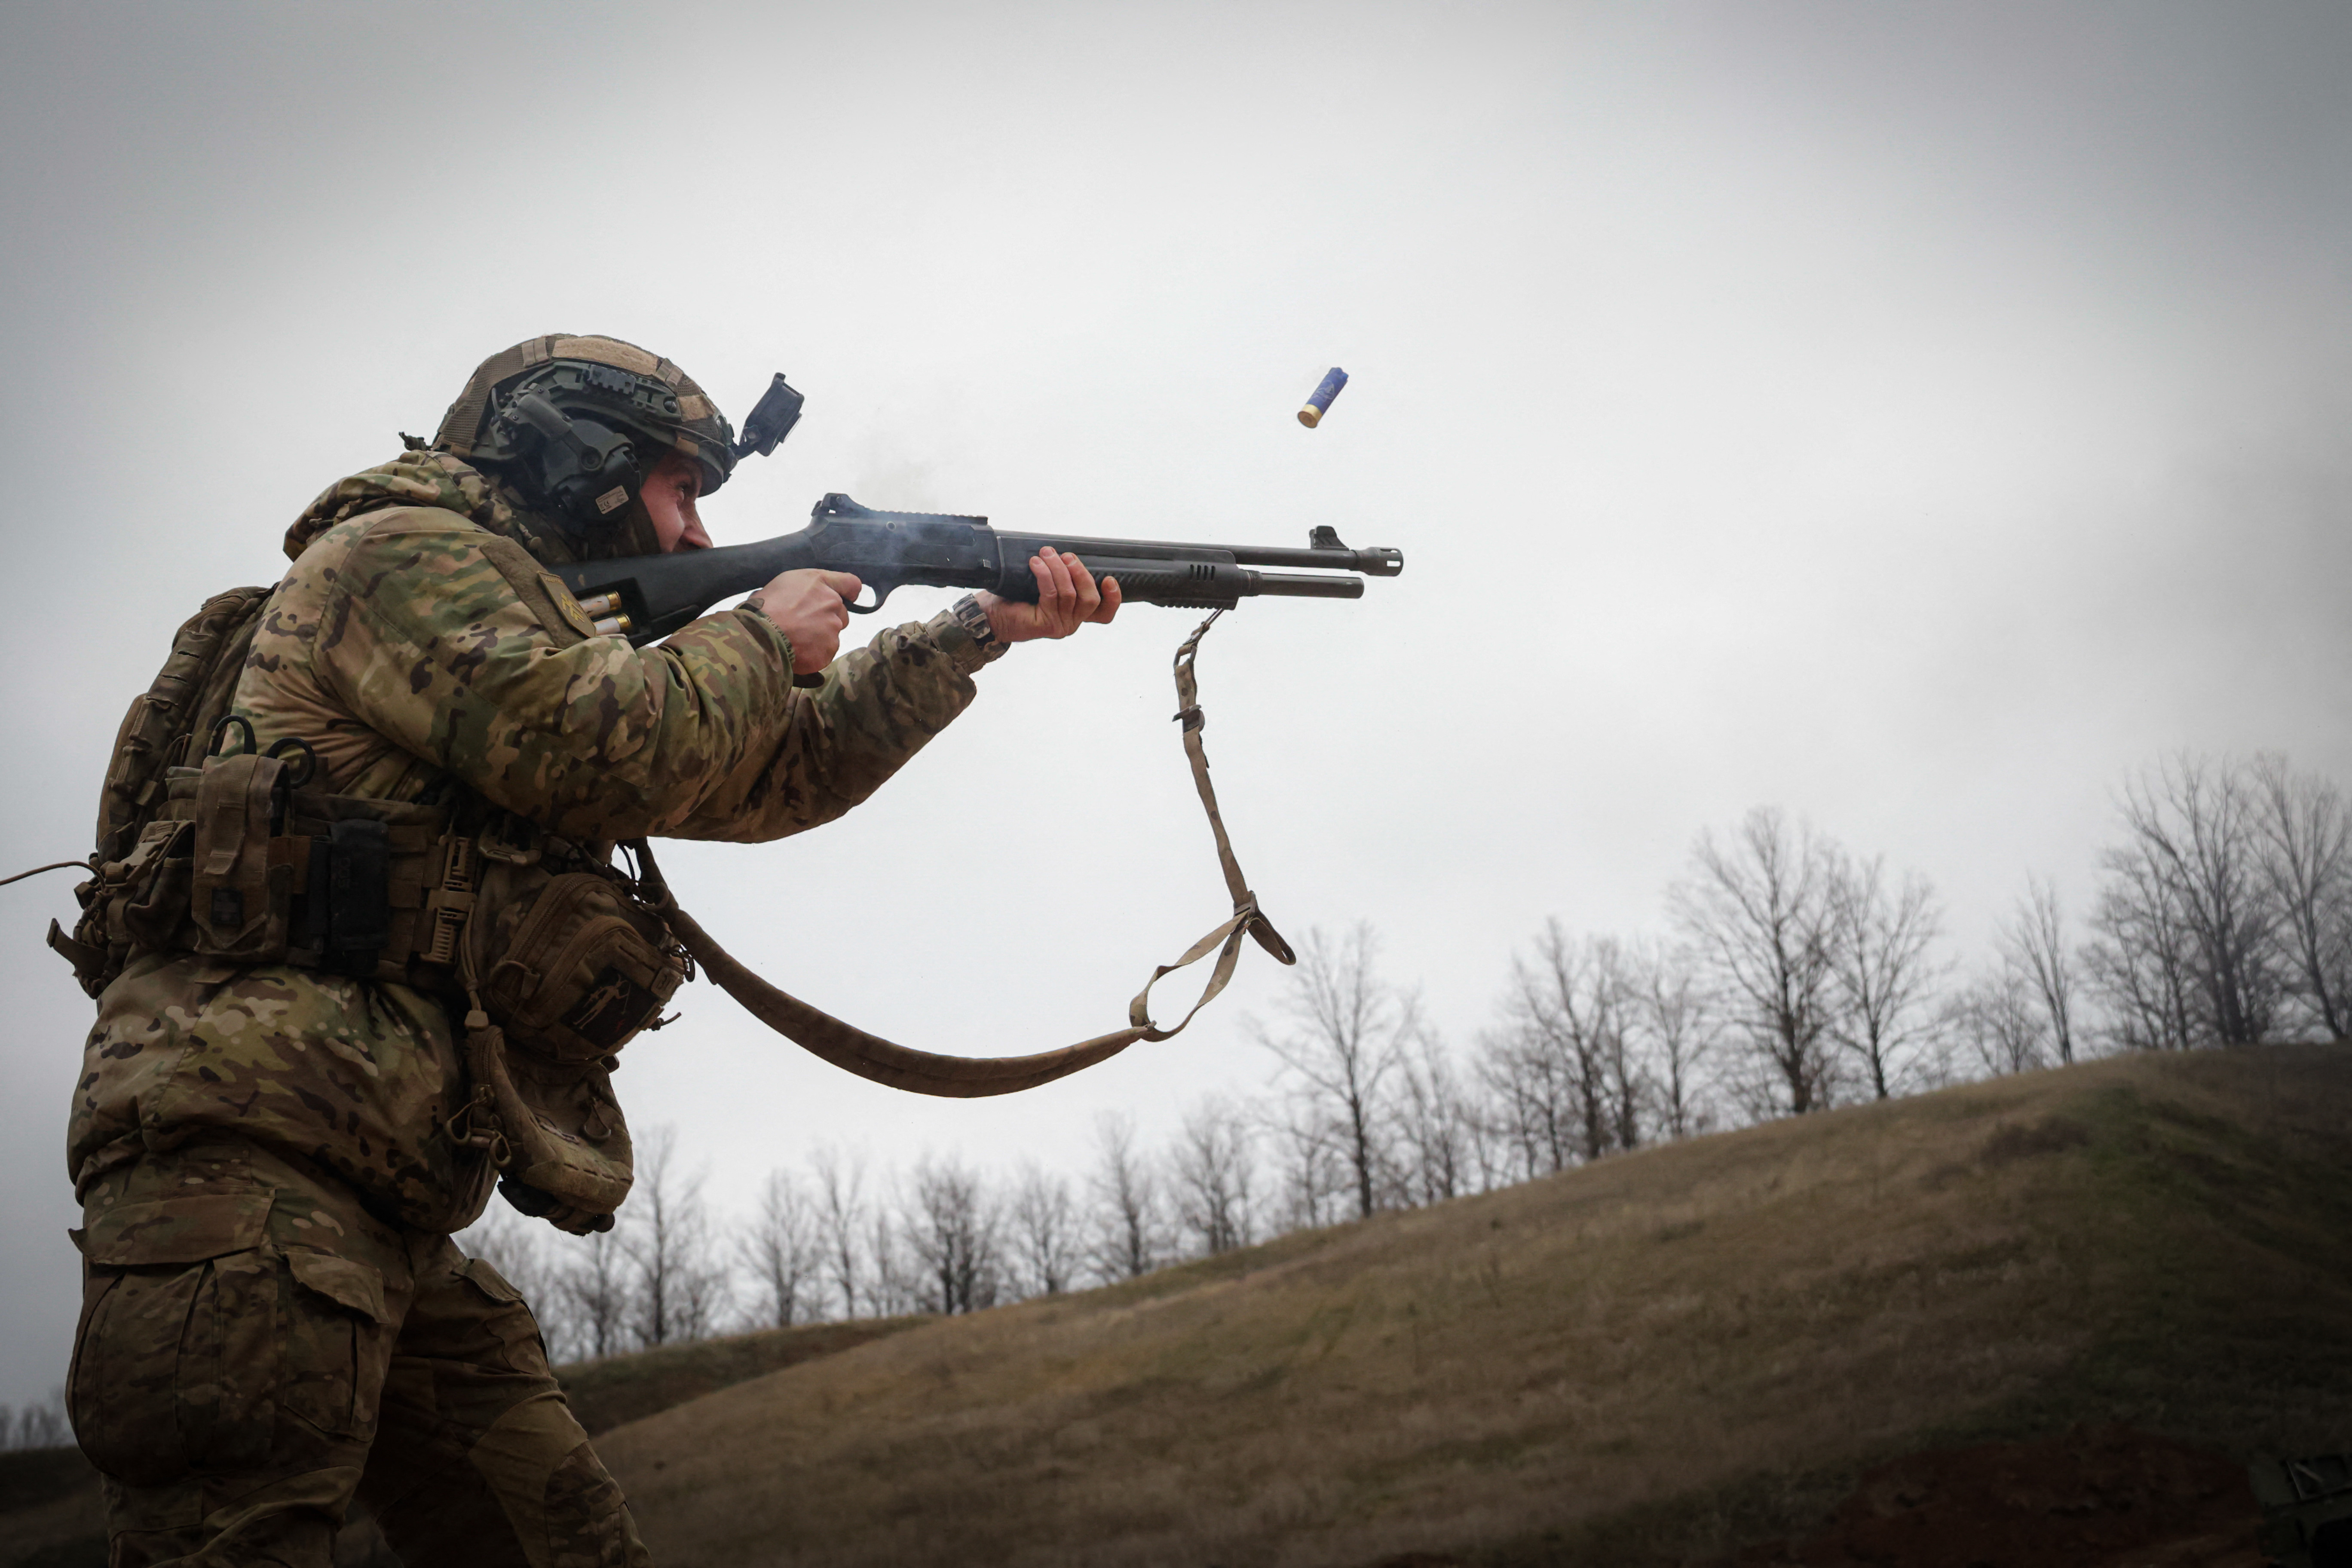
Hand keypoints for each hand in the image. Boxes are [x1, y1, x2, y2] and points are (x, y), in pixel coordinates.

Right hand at [748, 569, 860, 674]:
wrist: (759, 635)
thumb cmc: (763, 608)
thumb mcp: (781, 584)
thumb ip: (803, 589)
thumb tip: (803, 598)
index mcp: (819, 582)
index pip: (850, 583)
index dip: (849, 591)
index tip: (848, 597)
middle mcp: (831, 602)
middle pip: (840, 613)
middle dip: (827, 619)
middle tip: (803, 625)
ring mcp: (832, 627)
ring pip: (832, 634)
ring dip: (819, 638)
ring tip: (795, 640)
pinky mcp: (829, 649)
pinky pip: (825, 653)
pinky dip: (813, 654)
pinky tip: (797, 652)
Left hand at [978, 547, 1121, 643]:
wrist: (990, 615)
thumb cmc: (1015, 598)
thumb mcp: (1045, 585)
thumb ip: (1062, 577)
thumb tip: (1067, 554)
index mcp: (1076, 614)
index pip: (1103, 613)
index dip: (1113, 598)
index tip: (1108, 579)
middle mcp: (1072, 622)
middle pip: (1091, 598)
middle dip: (1080, 572)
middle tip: (1066, 556)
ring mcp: (1061, 626)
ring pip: (1070, 593)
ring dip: (1058, 568)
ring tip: (1046, 554)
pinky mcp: (1047, 625)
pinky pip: (1052, 594)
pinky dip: (1045, 574)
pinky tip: (1036, 563)